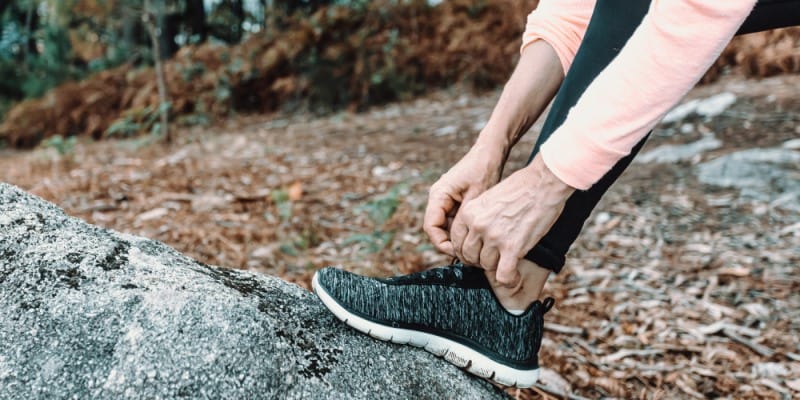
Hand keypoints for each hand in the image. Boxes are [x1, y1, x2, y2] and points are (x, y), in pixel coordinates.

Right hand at [423, 141, 505, 255]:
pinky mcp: (454, 200)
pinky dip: (462, 229)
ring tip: (474, 247)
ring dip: (457, 237)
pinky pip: (453, 220)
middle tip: (469, 254)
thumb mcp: (477, 197)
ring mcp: (445, 199)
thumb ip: (465, 220)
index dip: (441, 244)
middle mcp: (438, 198)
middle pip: (436, 229)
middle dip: (450, 243)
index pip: (431, 227)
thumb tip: (461, 242)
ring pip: (445, 226)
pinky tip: (476, 236)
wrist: (490, 152)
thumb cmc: (484, 170)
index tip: (459, 252)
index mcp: (438, 195)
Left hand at [449, 154, 574, 286]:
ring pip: (486, 266)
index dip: (465, 250)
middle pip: (469, 256)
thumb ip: (478, 217)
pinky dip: (508, 280)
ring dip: (496, 267)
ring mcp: (494, 237)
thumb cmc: (520, 188)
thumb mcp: (488, 198)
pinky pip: (503, 275)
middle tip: (492, 259)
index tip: (475, 253)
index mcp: (469, 212)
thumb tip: (475, 238)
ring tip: (507, 263)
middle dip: (479, 261)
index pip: (456, 241)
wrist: (543, 183)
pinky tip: (514, 277)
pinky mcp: (512, 247)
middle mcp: (478, 225)